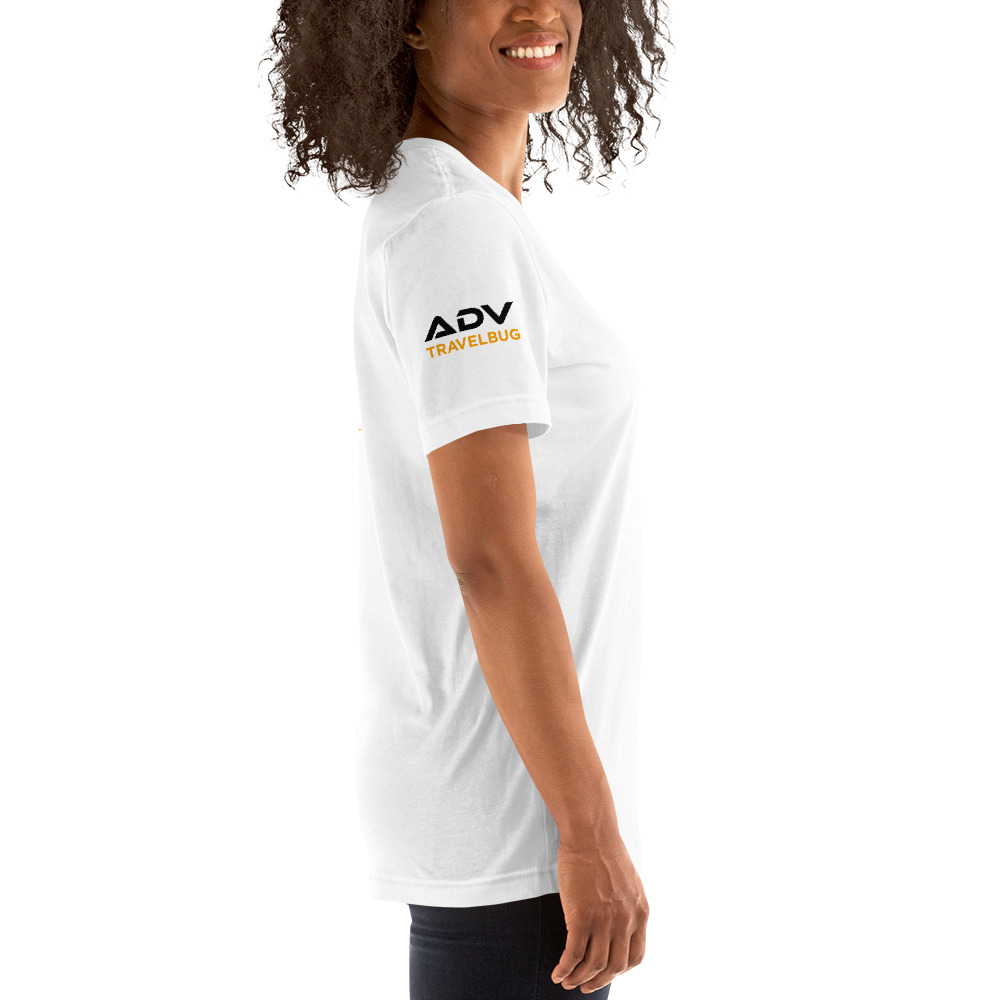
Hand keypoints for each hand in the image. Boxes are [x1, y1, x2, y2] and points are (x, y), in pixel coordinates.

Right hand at [551, 829, 648, 992]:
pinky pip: (573, 954)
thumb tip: (619, 923)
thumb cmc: (604, 851)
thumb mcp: (628, 882)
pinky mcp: (581, 917)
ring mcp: (604, 921)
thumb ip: (627, 906)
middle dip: (598, 981)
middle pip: (614, 966)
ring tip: (567, 982)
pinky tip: (557, 973)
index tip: (607, 973)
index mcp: (640, 912)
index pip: (635, 956)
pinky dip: (565, 969)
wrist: (590, 833)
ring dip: (579, 979)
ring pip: (593, 965)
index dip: (620, 970)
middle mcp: (625, 921)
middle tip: (584, 987)